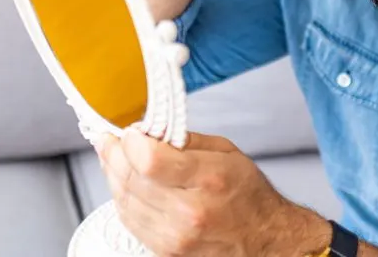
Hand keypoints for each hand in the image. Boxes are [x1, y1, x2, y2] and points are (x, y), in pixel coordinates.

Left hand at [97, 128, 328, 256]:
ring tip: (115, 159)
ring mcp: (174, 236)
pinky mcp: (165, 250)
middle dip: (114, 153)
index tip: (129, 133)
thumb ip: (185, 140)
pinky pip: (130, 220)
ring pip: (124, 200)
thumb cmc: (248, 197)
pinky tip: (127, 185)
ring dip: (114, 176)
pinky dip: (123, 199)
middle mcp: (189, 211)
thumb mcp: (226, 153)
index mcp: (207, 179)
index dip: (130, 142)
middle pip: (131, 178)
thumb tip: (148, 132)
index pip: (148, 160)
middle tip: (112, 141)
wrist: (265, 240)